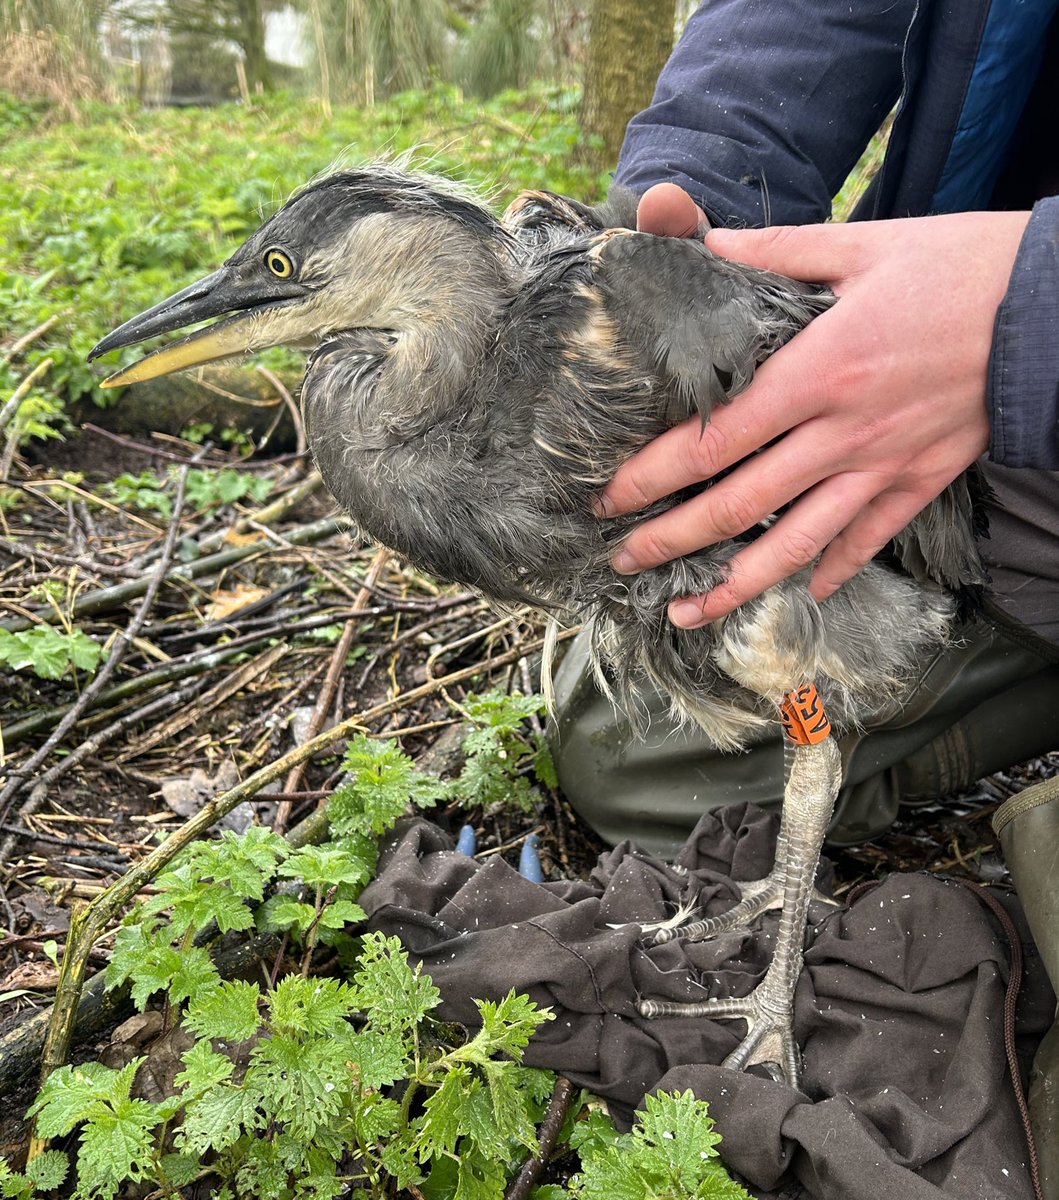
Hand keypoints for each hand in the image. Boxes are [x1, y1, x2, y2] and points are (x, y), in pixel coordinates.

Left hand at [602, 198, 1029, 626]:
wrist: (1053, 305)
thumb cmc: (958, 267)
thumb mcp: (861, 244)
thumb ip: (772, 253)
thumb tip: (697, 238)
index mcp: (817, 371)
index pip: (714, 440)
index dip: (653, 476)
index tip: (609, 498)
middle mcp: (842, 432)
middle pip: (739, 504)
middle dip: (671, 539)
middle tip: (622, 561)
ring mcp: (882, 466)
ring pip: (795, 543)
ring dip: (735, 584)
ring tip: (686, 612)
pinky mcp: (920, 482)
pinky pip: (867, 540)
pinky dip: (831, 571)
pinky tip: (802, 594)